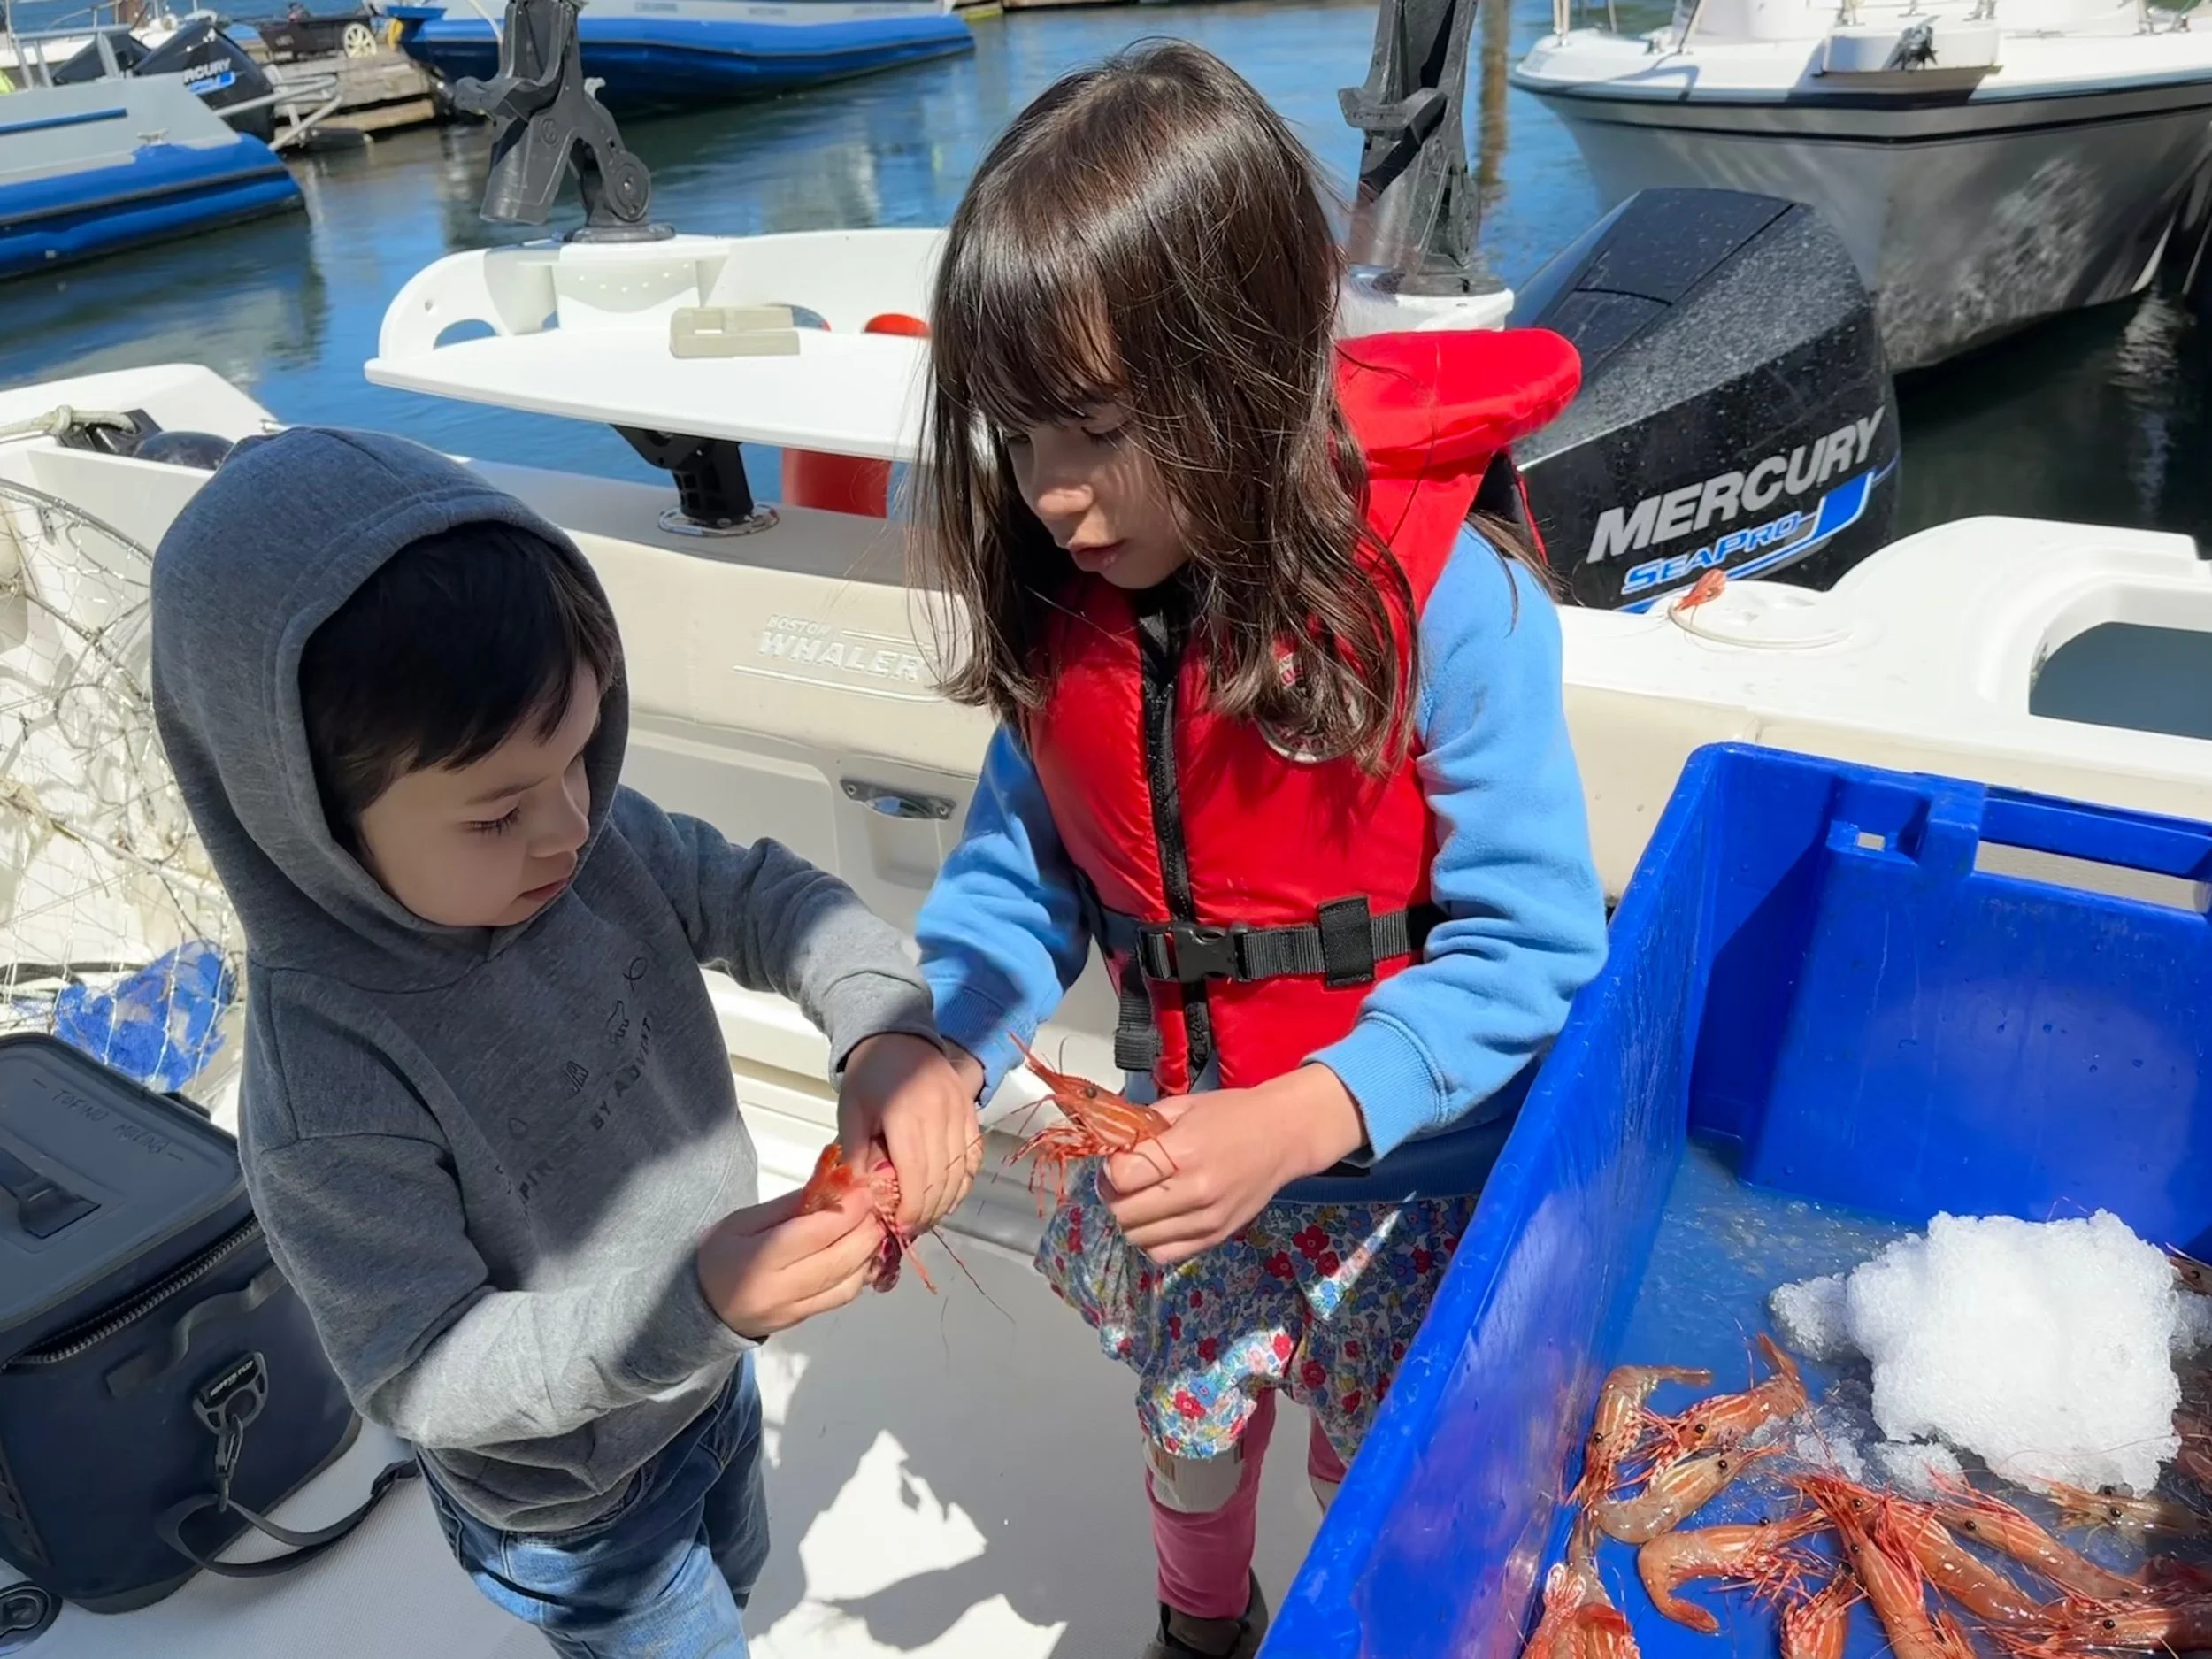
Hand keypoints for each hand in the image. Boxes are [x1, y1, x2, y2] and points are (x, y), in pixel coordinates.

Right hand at [696, 1184, 885, 1339]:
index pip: (813, 1236)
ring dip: (868, 1252)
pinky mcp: (804, 1320)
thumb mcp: (741, 1222)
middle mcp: (779, 1292)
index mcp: (757, 1261)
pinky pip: (841, 1297)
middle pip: (837, 1261)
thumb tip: (830, 1187)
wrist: (701, 1307)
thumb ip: (786, 1207)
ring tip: (872, 1225)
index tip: (863, 1191)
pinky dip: (860, 1272)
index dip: (845, 1212)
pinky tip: (863, 1252)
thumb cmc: (719, 1257)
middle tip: (875, 1206)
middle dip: (864, 1230)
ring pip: (846, 1283)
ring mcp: (794, 1311)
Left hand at [838, 1033, 982, 1232]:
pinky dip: (965, 1180)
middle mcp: (940, 1114)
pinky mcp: (970, 1112)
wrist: (897, 1035)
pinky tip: (950, 1194)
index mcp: (906, 1114)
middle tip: (912, 1228)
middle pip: (942, 1177)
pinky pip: (975, 1155)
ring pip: (962, 1170)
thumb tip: (862, 1194)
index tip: (899, 1225)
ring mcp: (960, 1113)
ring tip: (930, 1217)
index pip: (916, 1174)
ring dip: (948, 1200)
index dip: (911, 1207)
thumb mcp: (850, 1110)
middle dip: (929, 1211)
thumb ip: (854, 1152)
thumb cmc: (869, 1074)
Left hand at [1101, 1065, 1367, 1267]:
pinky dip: (1152, 1239)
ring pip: (1138, 1237)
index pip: (1119, 1177)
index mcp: (1183, 1152)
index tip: (1118, 1159)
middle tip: (1125, 1180)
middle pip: (1123, 1212)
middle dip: (1114, 1195)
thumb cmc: (1231, 1115)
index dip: (1109, 1168)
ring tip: (1143, 1198)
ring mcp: (1206, 1220)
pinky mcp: (1215, 1238)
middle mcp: (1194, 1191)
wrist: (1282, 1137)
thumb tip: (1107, 1146)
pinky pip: (1163, 1254)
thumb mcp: (1182, 1107)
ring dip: (1131, 1219)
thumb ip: (1142, 1128)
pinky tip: (1159, 1218)